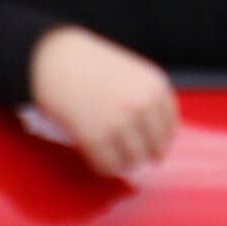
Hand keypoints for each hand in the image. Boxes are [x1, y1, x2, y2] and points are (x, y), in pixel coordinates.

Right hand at [28, 26, 177, 177]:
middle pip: (155, 149)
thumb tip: (156, 141)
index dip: (159, 142)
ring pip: (134, 161)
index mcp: (155, 86)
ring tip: (110, 153)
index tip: (151, 147)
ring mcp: (120, 121)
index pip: (171, 129)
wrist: (56, 58)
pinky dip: (104, 167)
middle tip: (128, 153)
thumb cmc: (91, 66)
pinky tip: (97, 157)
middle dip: (142, 154)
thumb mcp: (132, 74)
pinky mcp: (96, 136)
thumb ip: (147, 101)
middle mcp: (142, 104)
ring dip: (123, 161)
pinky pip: (109, 167)